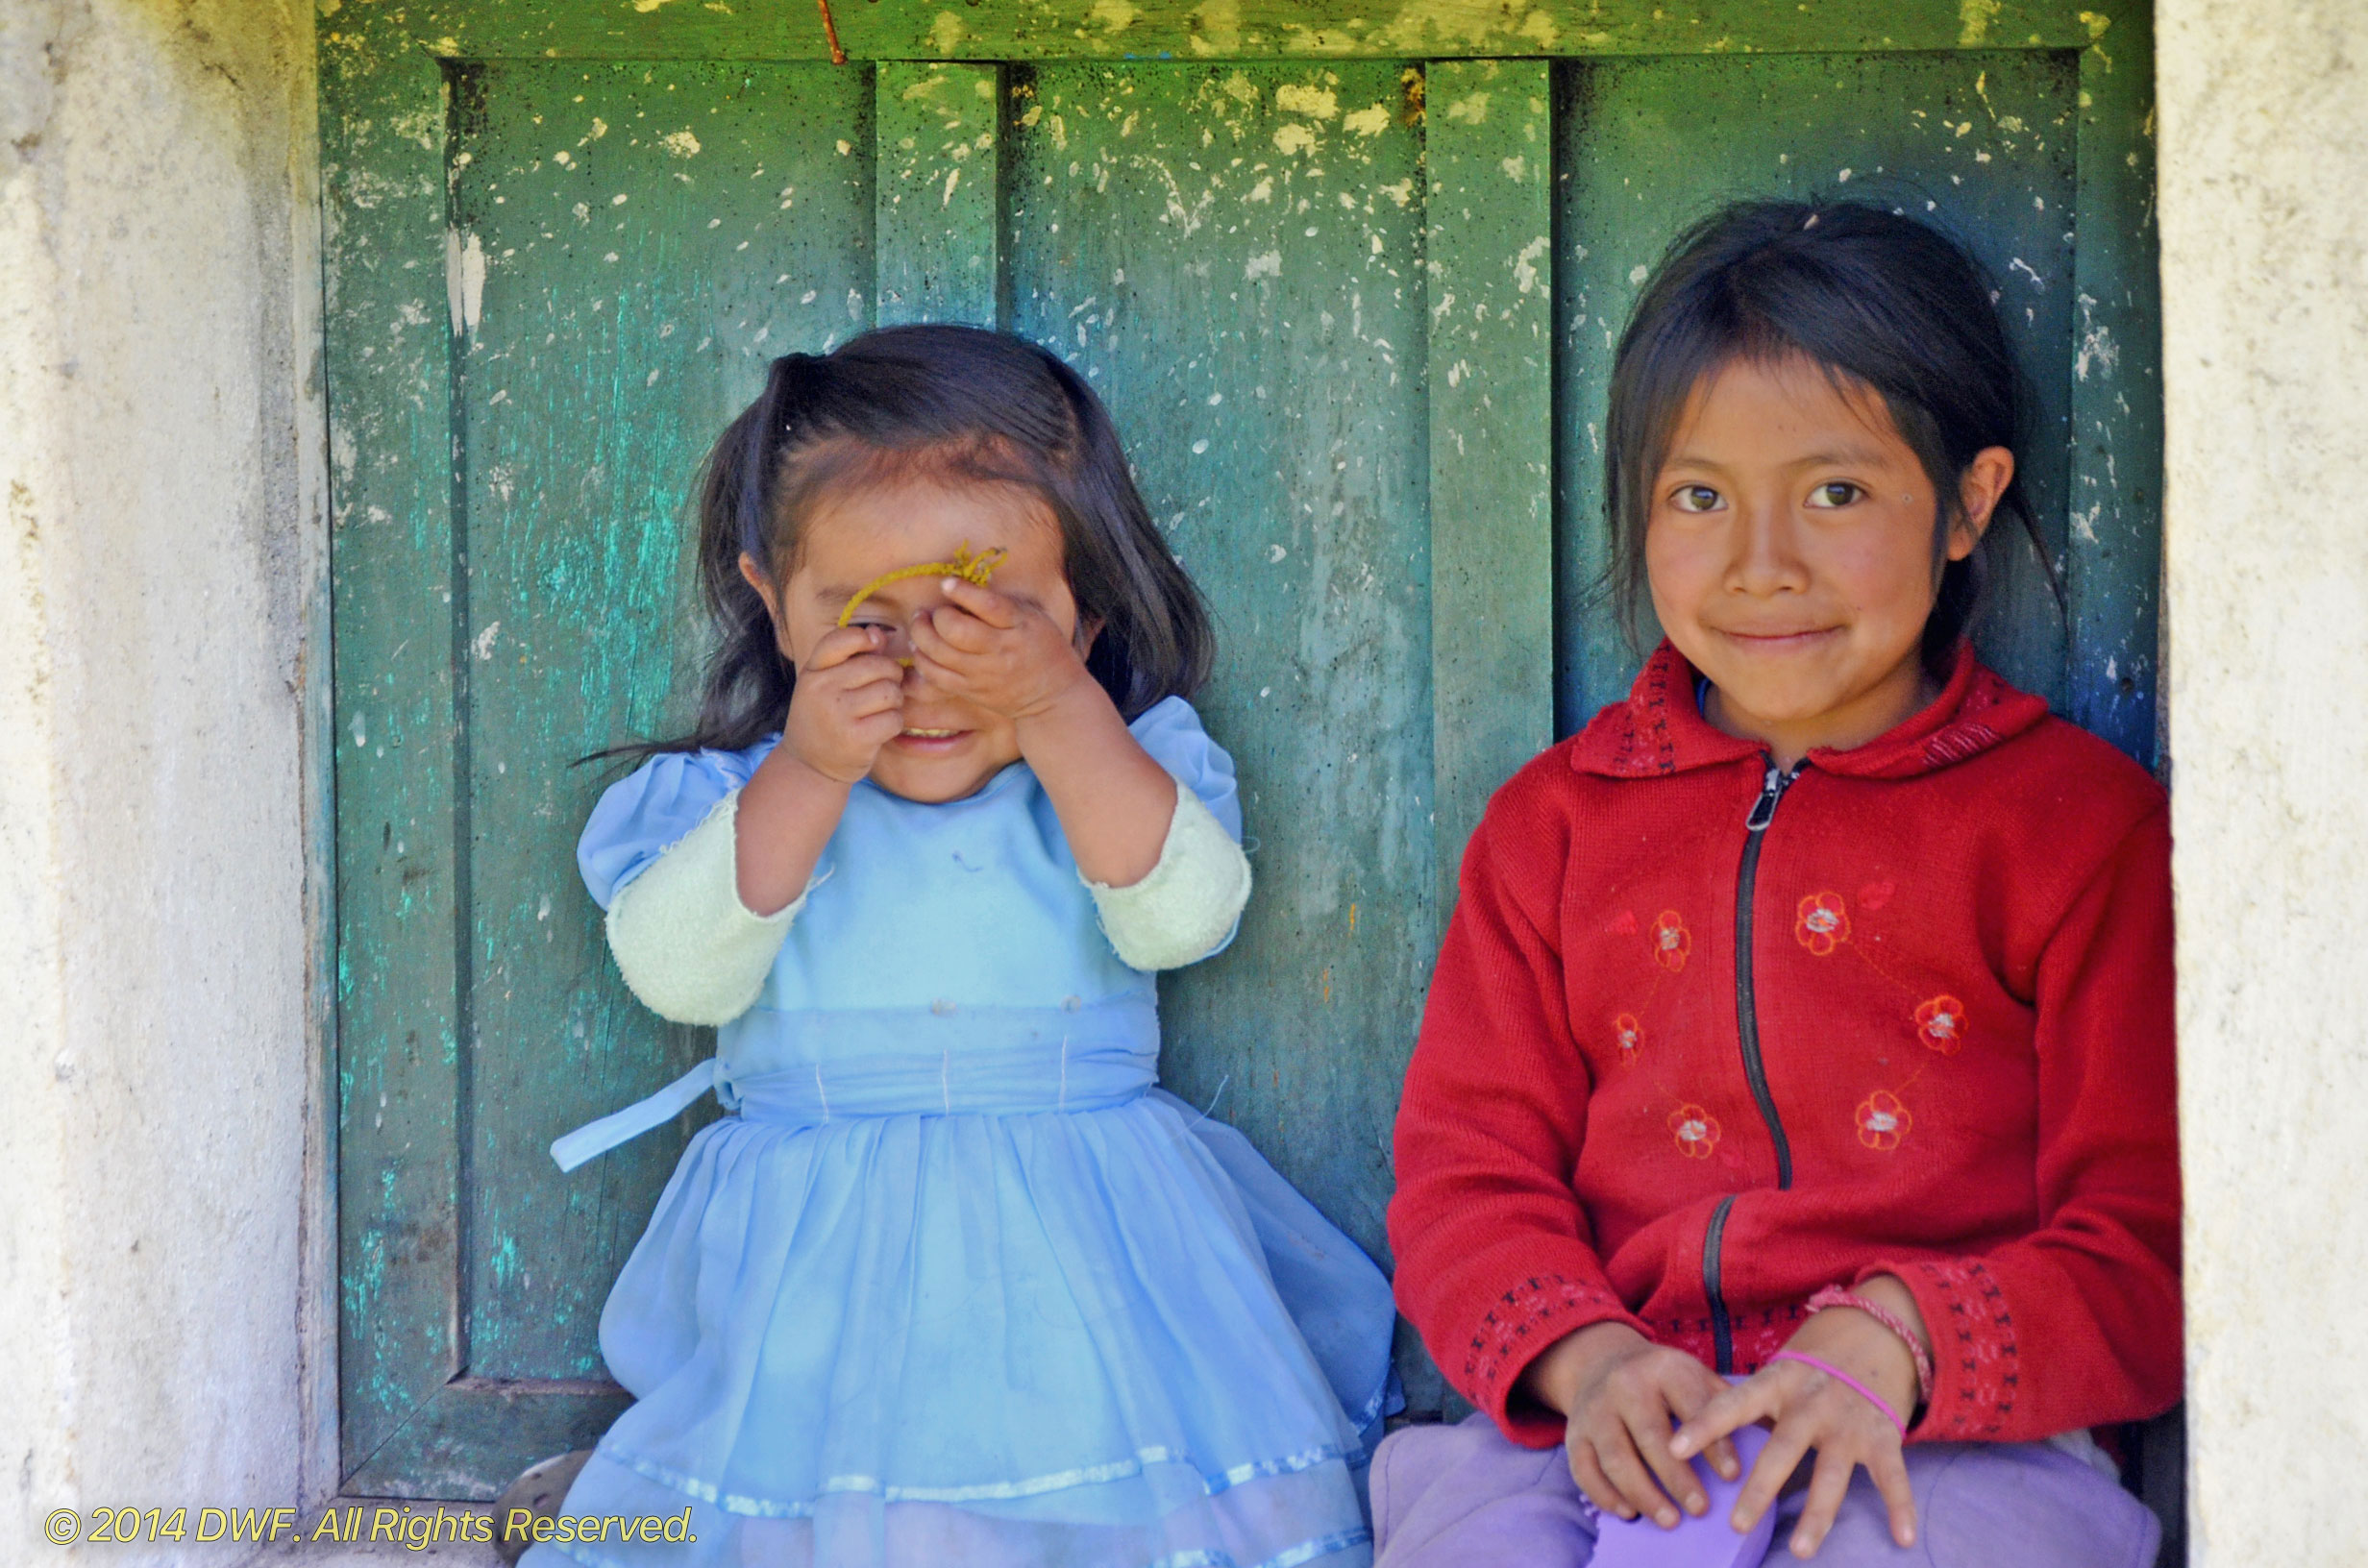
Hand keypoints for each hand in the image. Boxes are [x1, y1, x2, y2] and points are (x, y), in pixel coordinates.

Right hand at [782, 623, 905, 783]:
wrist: (808, 765)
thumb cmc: (823, 717)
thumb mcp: (824, 684)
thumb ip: (850, 658)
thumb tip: (879, 634)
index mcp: (813, 672)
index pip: (840, 639)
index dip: (864, 638)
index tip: (873, 646)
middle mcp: (822, 690)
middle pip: (877, 666)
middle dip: (890, 676)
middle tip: (882, 690)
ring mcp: (838, 714)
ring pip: (889, 692)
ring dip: (894, 701)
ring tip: (880, 710)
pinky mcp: (856, 739)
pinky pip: (893, 718)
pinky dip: (894, 723)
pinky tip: (880, 728)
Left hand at [907, 577, 1093, 724]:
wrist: (1054, 698)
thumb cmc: (1044, 649)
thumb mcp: (1035, 619)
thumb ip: (1004, 605)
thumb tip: (964, 586)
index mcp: (1021, 627)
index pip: (989, 606)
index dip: (963, 592)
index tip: (946, 584)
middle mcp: (1002, 651)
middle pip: (957, 631)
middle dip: (937, 616)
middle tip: (932, 611)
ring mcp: (985, 674)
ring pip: (940, 654)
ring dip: (921, 635)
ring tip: (920, 624)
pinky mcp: (972, 691)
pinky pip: (937, 676)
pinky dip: (922, 660)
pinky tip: (921, 649)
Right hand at [1525, 1321, 1740, 1528]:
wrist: (1600, 1360)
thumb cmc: (1661, 1379)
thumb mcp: (1693, 1374)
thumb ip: (1725, 1402)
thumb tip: (1768, 1435)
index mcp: (1663, 1368)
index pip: (1691, 1405)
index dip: (1712, 1442)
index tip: (1733, 1476)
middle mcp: (1624, 1385)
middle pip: (1650, 1435)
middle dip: (1677, 1477)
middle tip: (1701, 1509)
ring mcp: (1595, 1410)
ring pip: (1615, 1457)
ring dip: (1643, 1493)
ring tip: (1670, 1519)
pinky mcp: (1575, 1434)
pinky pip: (1585, 1470)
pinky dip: (1605, 1496)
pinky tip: (1629, 1513)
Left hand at [1668, 1297, 1923, 1557]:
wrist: (1877, 1331)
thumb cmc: (1814, 1361)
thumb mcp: (1778, 1370)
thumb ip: (1750, 1402)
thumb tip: (1697, 1433)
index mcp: (1777, 1382)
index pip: (1733, 1404)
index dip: (1703, 1425)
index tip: (1674, 1448)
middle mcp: (1811, 1402)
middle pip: (1783, 1449)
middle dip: (1760, 1489)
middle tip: (1738, 1525)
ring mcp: (1849, 1421)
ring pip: (1831, 1474)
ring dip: (1817, 1515)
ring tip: (1799, 1550)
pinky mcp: (1883, 1435)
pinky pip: (1892, 1476)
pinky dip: (1900, 1506)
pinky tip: (1902, 1538)